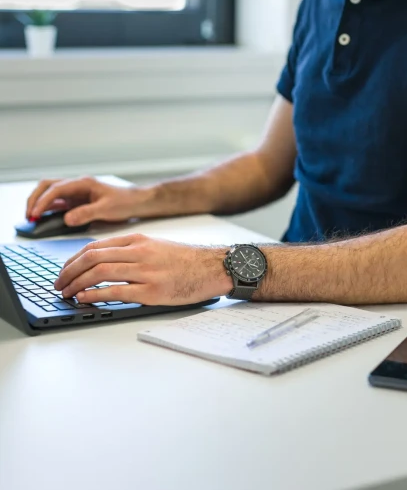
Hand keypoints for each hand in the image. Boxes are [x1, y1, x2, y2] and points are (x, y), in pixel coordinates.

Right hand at [26, 177, 155, 225]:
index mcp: (83, 183)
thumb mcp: (107, 209)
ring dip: (40, 204)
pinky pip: (60, 203)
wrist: (139, 202)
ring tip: (33, 218)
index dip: (43, 201)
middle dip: (35, 199)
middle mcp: (78, 186)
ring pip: (51, 194)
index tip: (35, 214)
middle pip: (48, 186)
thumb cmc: (126, 202)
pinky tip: (45, 219)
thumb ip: (86, 213)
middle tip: (29, 215)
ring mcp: (78, 193)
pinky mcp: (80, 201)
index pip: (56, 189)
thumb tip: (67, 219)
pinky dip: (49, 209)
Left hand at [53, 234, 232, 305]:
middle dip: (69, 272)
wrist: (213, 267)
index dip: (73, 259)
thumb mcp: (157, 246)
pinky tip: (85, 298)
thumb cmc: (187, 260)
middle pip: (93, 257)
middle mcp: (140, 253)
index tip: (64, 270)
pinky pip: (117, 291)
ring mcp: (146, 272)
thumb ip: (132, 251)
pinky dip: (96, 294)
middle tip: (59, 284)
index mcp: (139, 241)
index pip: (96, 246)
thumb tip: (104, 263)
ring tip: (67, 293)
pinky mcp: (153, 291)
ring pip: (100, 272)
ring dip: (77, 283)